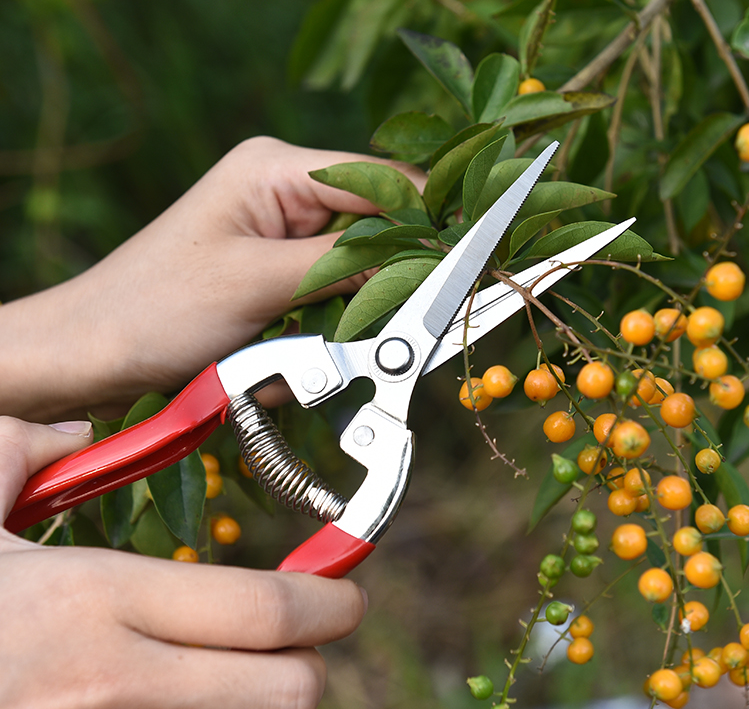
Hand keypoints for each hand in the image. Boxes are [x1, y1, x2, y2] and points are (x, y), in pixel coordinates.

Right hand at [0, 417, 367, 708]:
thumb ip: (20, 447)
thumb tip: (69, 431)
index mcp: (94, 600)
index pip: (262, 611)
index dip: (329, 602)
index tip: (350, 592)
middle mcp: (110, 686)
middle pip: (279, 693)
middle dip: (312, 664)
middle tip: (312, 635)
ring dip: (265, 702)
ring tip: (251, 667)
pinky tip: (195, 692)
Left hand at [1, 137, 424, 420]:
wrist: (86, 359)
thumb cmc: (154, 309)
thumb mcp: (261, 283)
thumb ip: (352, 267)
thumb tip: (431, 259)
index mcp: (278, 169)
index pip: (386, 182)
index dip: (434, 220)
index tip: (474, 262)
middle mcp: (285, 195)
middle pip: (377, 232)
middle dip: (376, 291)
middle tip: (365, 332)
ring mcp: (280, 240)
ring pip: (355, 279)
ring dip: (336, 326)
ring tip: (282, 358)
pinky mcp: (275, 280)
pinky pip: (326, 306)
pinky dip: (311, 342)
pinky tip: (267, 363)